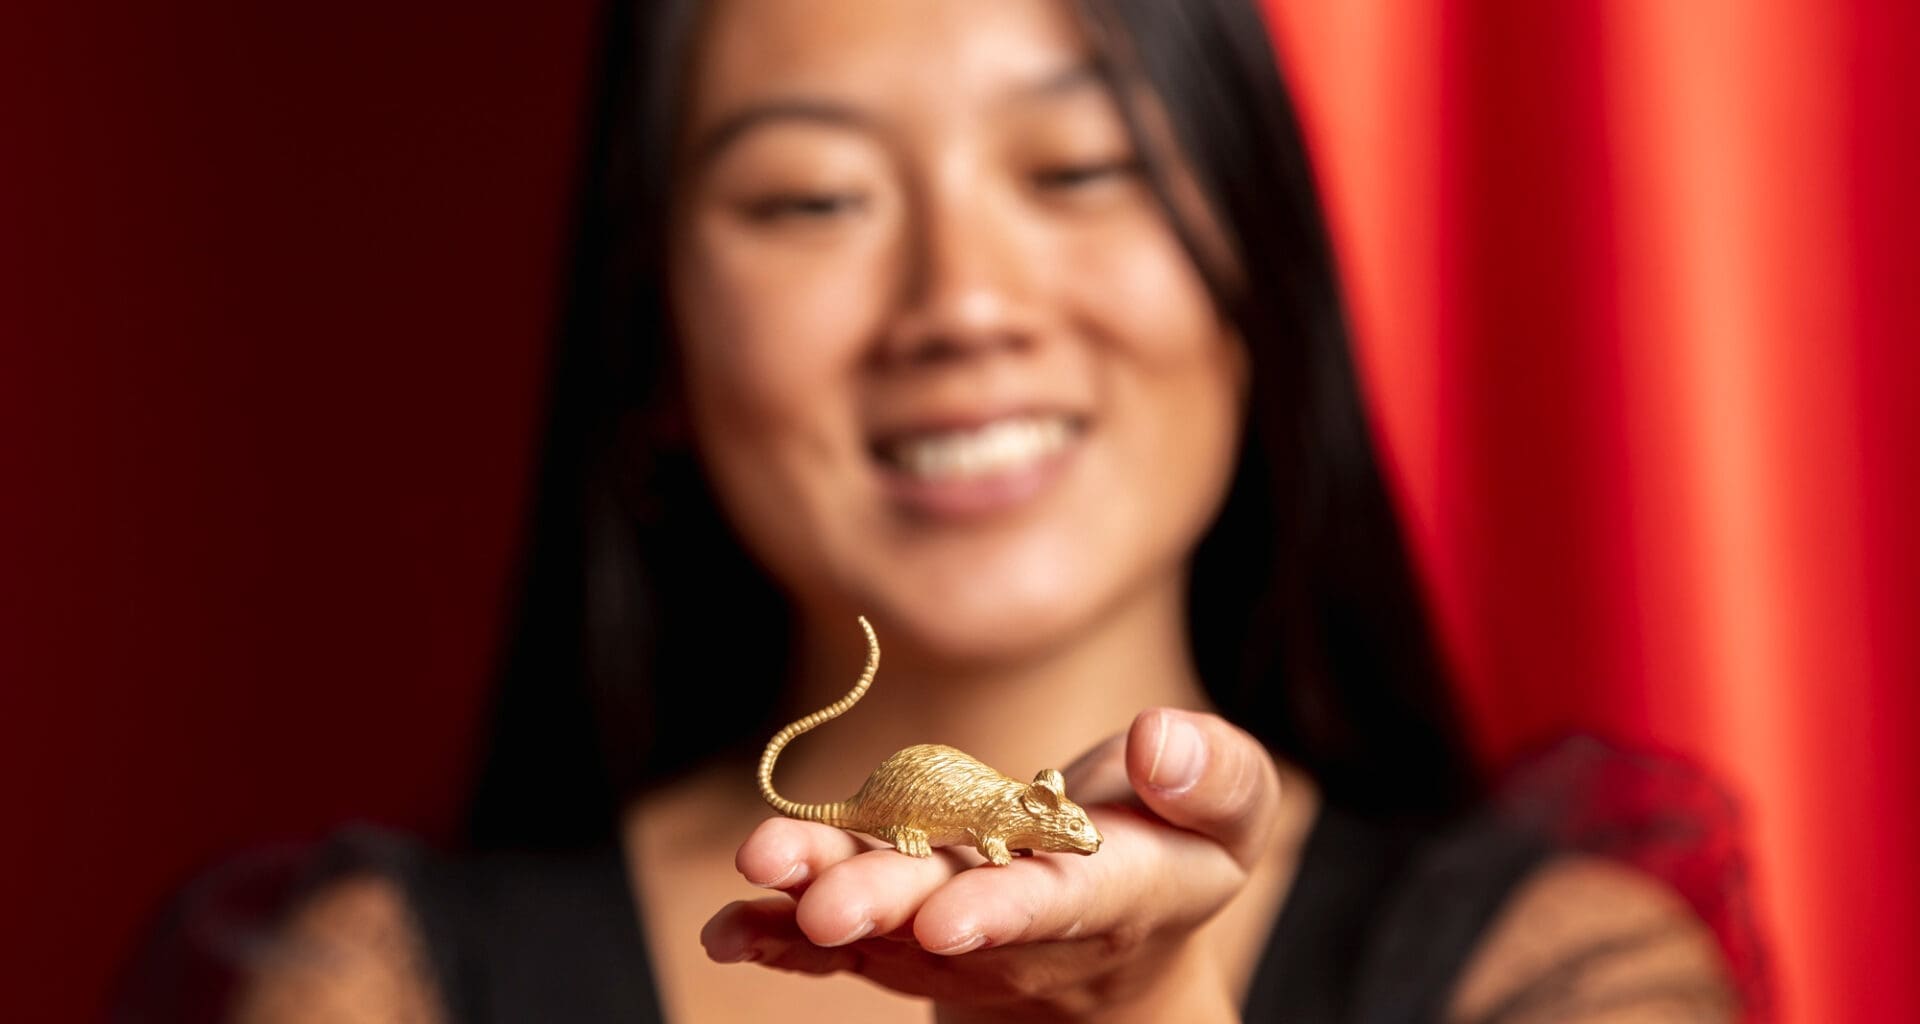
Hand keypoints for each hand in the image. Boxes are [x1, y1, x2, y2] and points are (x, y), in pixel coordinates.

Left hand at [700, 708, 1284, 1022]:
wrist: (1127, 929)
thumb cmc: (1183, 843)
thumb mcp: (1230, 811)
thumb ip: (1213, 778)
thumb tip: (1159, 742)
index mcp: (1118, 898)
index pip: (1063, 905)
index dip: (1007, 910)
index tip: (952, 919)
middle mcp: (1026, 931)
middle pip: (952, 921)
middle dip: (890, 908)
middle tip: (828, 903)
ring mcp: (956, 932)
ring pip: (885, 925)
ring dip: (817, 905)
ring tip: (762, 871)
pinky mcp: (905, 928)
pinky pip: (839, 943)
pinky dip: (781, 935)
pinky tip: (728, 924)